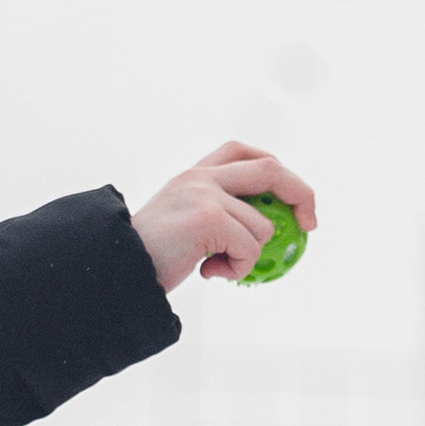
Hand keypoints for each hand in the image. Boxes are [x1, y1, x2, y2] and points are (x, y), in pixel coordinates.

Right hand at [129, 143, 315, 290]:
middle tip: (309, 225)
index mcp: (194, 174)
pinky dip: (239, 269)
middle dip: (301, 195)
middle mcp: (200, 176)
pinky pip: (250, 248)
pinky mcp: (208, 217)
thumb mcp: (182, 225)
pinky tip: (210, 273)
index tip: (291, 199)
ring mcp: (204, 194)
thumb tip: (262, 231)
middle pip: (270, 170)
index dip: (275, 170)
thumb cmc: (148, 258)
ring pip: (263, 225)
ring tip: (216, 268)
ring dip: (250, 256)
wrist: (115, 270)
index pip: (243, 152)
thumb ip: (215, 216)